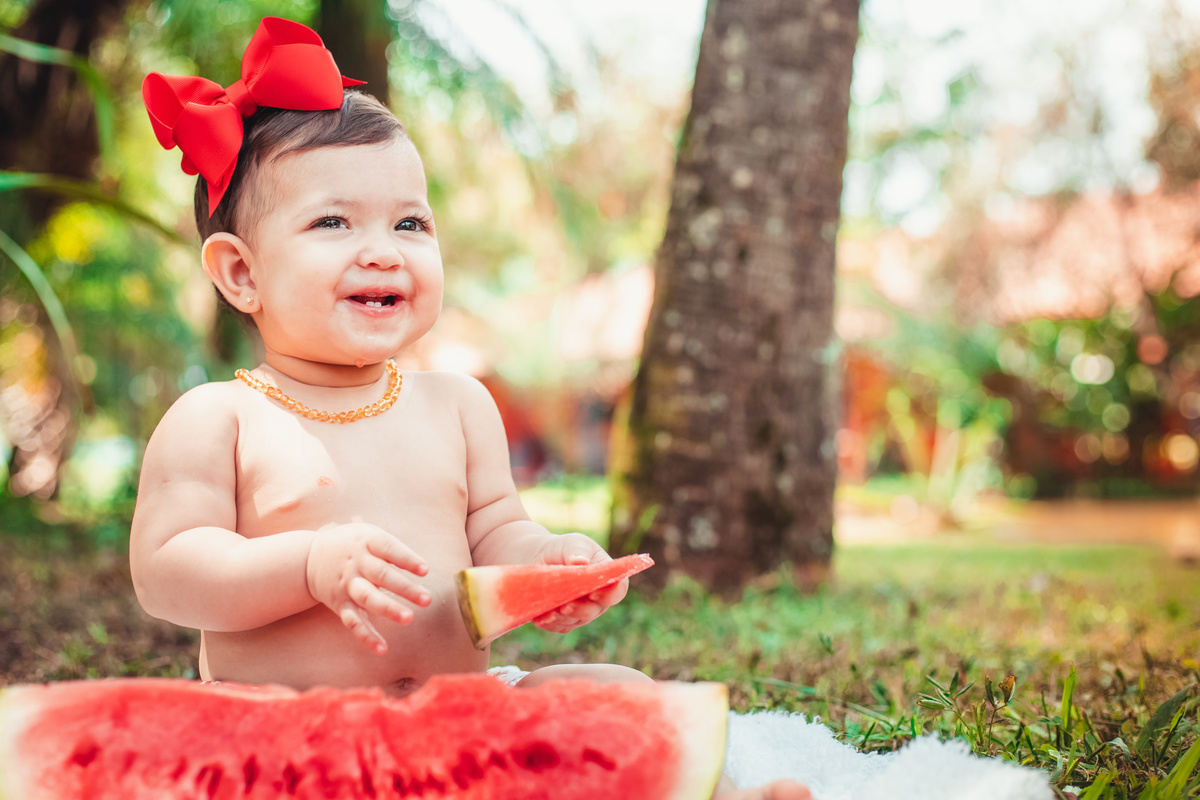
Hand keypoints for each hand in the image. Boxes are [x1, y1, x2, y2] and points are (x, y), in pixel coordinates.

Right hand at [306, 523, 430, 653]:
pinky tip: (381, 648)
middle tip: (427, 599)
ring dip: (388, 609)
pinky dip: (366, 635)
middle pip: (382, 575)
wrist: (309, 559)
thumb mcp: (368, 534)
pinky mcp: (340, 604)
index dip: (407, 559)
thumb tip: (423, 566)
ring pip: (367, 598)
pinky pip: (353, 621)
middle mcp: (356, 564)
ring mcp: (347, 585)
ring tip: (408, 618)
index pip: (388, 548)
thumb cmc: (352, 545)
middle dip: (405, 588)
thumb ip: (392, 548)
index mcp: (366, 542)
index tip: (425, 570)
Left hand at [530, 533, 627, 633]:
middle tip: (565, 606)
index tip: (593, 593)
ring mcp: (582, 612)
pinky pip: (559, 626)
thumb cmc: (564, 549)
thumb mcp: (572, 543)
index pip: (618, 590)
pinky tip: (539, 617)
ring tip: (548, 612)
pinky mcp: (565, 621)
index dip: (609, 594)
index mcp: (607, 577)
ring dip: (562, 618)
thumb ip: (577, 551)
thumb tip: (580, 561)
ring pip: (575, 620)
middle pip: (595, 610)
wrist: (540, 559)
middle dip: (580, 609)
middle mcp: (598, 599)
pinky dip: (549, 622)